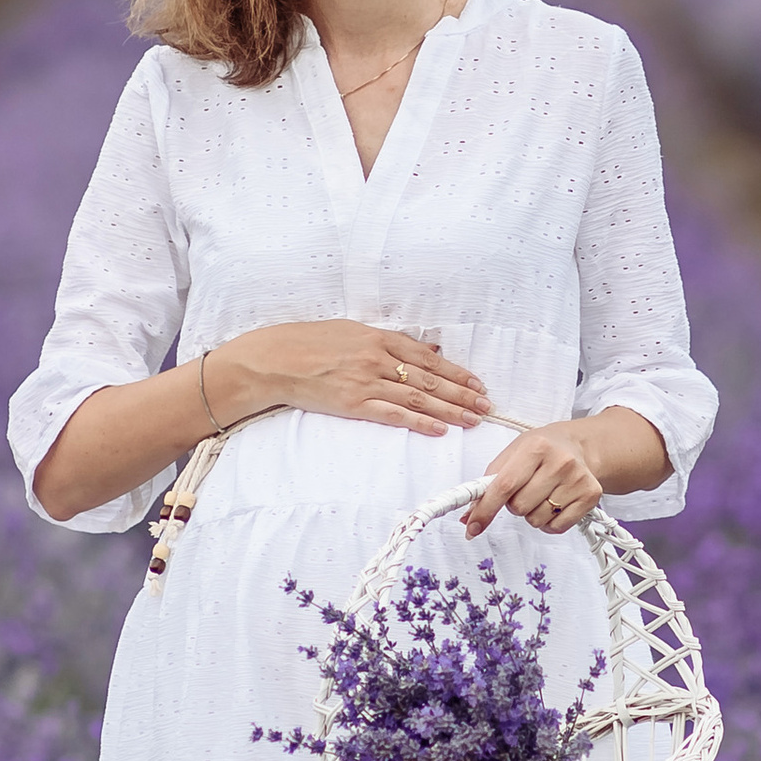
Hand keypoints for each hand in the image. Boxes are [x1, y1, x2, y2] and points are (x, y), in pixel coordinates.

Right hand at [214, 319, 491, 438]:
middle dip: (462, 393)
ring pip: (418, 397)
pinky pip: (393, 415)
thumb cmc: (309, 342)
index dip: (456, 372)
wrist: (274, 360)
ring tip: (472, 419)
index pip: (428, 358)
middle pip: (430, 379)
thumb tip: (424, 352)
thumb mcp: (351, 331)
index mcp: (378, 338)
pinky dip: (419, 421)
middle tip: (486, 405)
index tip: (477, 383)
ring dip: (449, 409)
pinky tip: (439, 429)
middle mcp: (378, 358)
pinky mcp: (354, 404)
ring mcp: (366, 382)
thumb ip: (387, 342)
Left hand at [463, 421, 603, 537]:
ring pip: (536, 520)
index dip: (485, 509)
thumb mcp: (513, 454)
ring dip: (532, 513)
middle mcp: (560, 462)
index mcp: (536, 447)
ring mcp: (577, 480)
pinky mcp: (590, 496)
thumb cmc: (542, 450)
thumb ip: (488, 483)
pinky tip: (554, 504)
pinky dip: (549, 522)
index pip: (504, 486)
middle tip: (524, 489)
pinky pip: (556, 527)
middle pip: (519, 507)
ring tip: (541, 494)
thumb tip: (468, 517)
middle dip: (514, 504)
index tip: (473, 527)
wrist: (579, 445)